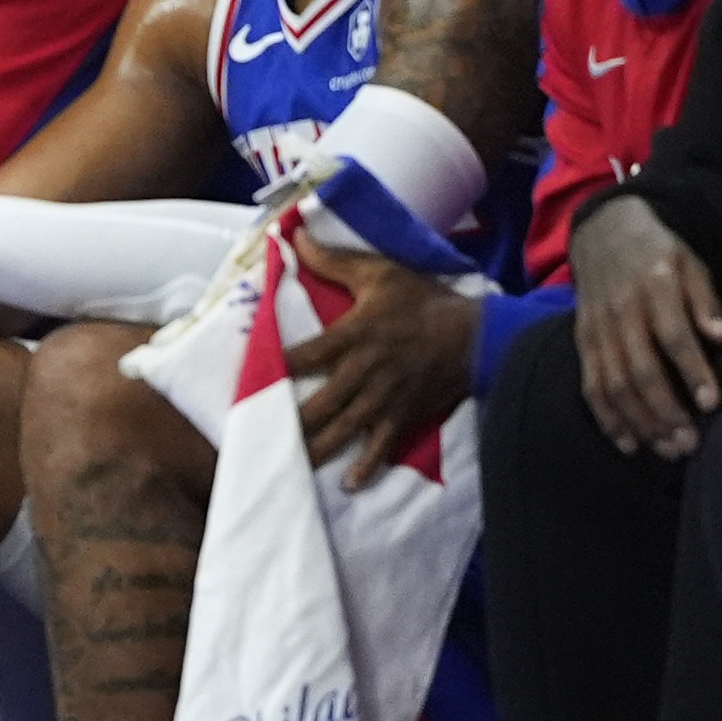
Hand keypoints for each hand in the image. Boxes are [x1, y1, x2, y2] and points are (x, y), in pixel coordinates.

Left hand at [282, 230, 479, 490]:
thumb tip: (294, 236)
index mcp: (352, 337)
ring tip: (289, 466)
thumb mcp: (378, 272)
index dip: (275, 366)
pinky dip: (365, 467)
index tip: (247, 377)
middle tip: (260, 437)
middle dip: (290, 422)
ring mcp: (383, 400)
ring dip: (316, 449)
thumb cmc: (421, 301)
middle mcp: (362, 373)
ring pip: (342, 430)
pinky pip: (380, 447)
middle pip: (318, 404)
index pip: (304, 355)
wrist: (474, 336)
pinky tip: (348, 484)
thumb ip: (333, 260)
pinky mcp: (403, 417)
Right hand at [568, 198, 721, 458]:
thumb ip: (707, 302)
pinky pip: (591, 385)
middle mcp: (621, 309)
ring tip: (670, 449)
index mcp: (654, 285)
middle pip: (639, 367)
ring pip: (614, 383)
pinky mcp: (583, 340)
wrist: (603, 232)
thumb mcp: (690, 264)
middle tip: (690, 443)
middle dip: (665, 410)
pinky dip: (607, 418)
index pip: (672, 334)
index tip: (711, 404)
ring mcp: (597, 327)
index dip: (691, 371)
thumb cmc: (659, 254)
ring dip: (641, 422)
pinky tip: (630, 443)